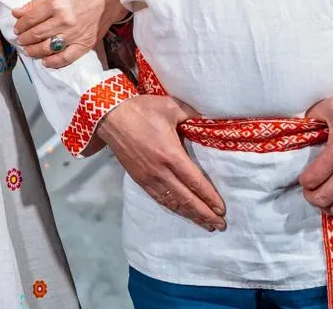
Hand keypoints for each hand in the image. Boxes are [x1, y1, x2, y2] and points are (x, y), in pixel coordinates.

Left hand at [12, 0, 124, 66]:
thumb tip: (16, 13)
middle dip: (24, 39)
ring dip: (34, 51)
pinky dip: (53, 62)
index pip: (30, 19)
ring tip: (28, 50)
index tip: (17, 28)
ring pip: (47, 48)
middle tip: (20, 40)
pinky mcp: (85, 44)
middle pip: (36, 35)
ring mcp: (75, 34)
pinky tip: (45, 61)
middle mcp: (65, 20)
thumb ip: (35, 4)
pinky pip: (66, 58)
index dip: (20, 25)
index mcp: (56, 3)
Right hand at [97, 94, 226, 230]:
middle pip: (187, 199)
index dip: (210, 198)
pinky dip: (173, 209)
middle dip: (204, 214)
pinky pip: (159, 199)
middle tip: (220, 225)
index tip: (222, 210)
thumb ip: (193, 115)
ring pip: (173, 203)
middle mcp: (160, 171)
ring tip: (205, 225)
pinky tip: (182, 213)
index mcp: (171, 155)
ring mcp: (148, 177)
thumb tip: (210, 120)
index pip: (195, 182)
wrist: (110, 116)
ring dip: (190, 215)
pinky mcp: (139, 179)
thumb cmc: (142, 110)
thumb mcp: (171, 107)